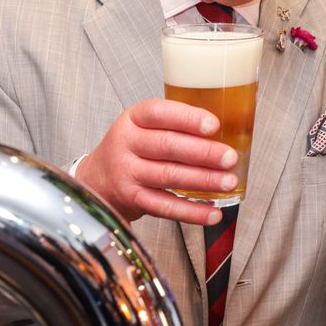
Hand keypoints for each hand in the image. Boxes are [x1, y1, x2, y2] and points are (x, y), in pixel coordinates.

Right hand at [76, 98, 237, 224]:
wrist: (95, 181)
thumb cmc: (130, 150)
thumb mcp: (141, 129)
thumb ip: (174, 126)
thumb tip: (226, 131)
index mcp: (132, 120)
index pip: (159, 113)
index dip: (187, 118)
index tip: (214, 125)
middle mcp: (126, 144)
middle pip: (167, 146)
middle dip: (203, 152)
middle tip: (230, 157)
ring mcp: (127, 173)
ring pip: (169, 176)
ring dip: (203, 180)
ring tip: (228, 182)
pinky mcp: (132, 199)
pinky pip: (166, 206)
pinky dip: (191, 212)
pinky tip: (212, 213)